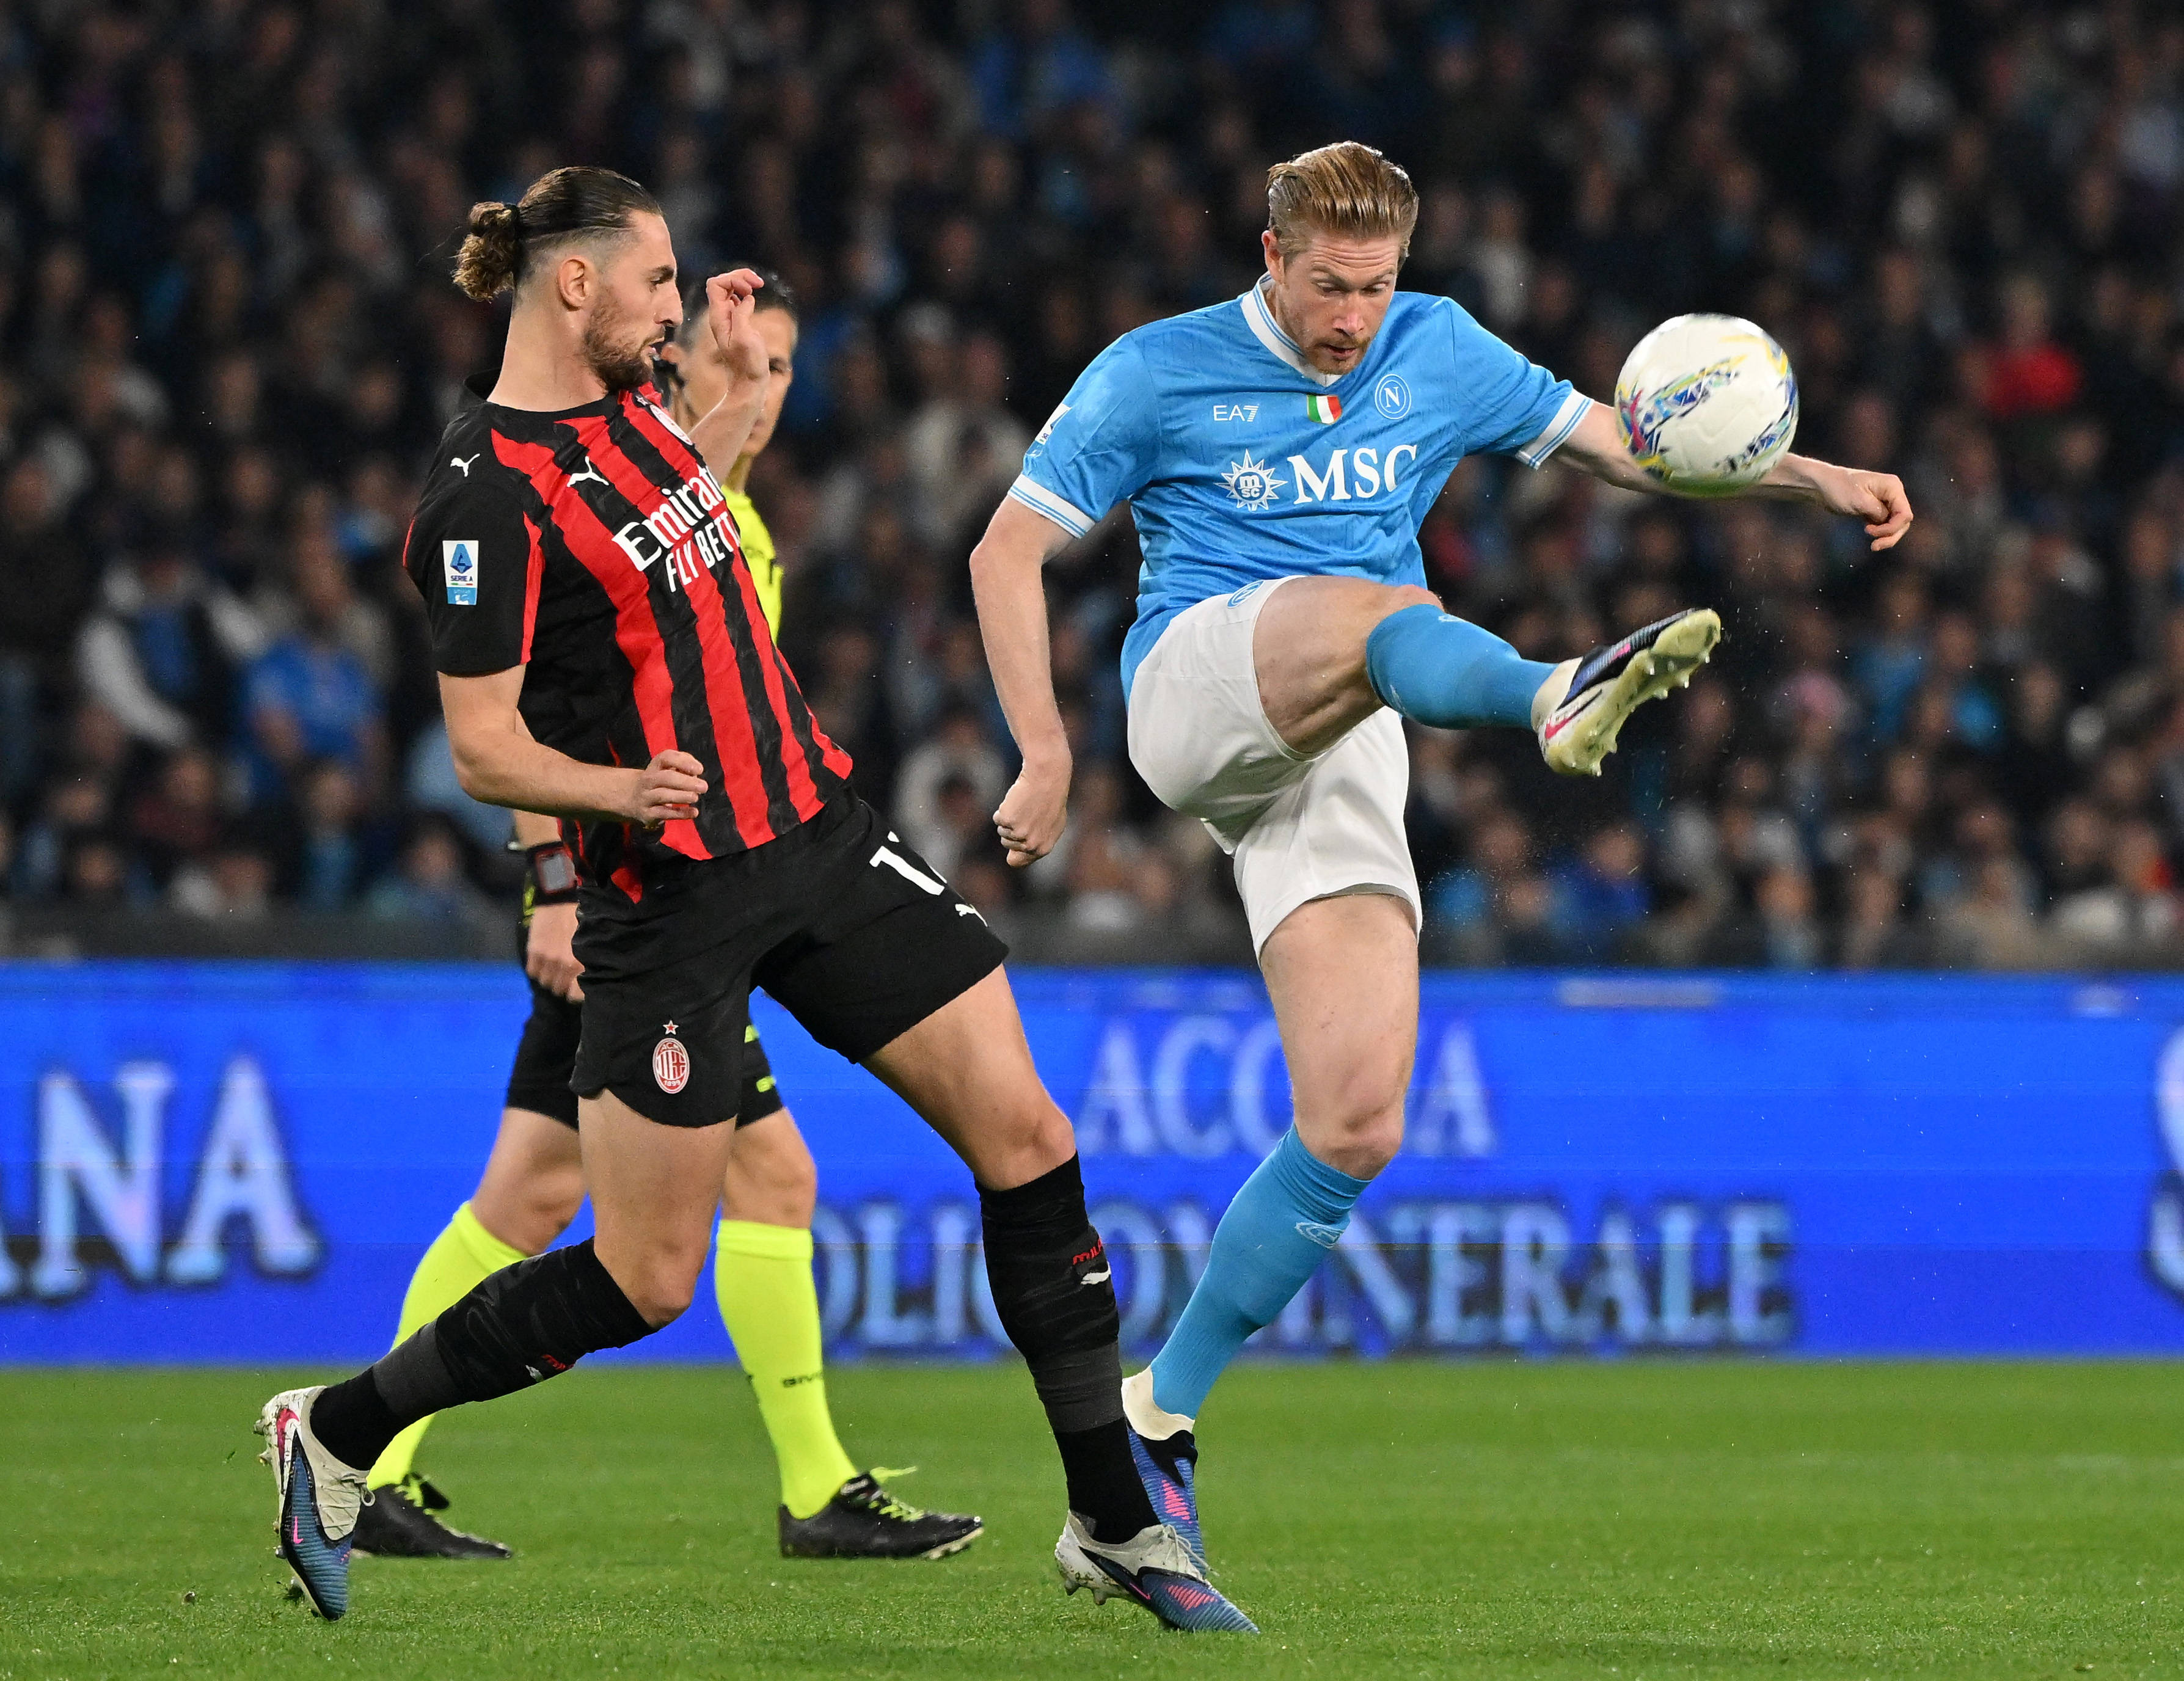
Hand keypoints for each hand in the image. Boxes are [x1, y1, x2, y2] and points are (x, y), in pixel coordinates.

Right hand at [524, 900, 584, 1002]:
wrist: (562, 896)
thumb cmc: (583, 917)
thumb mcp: (594, 941)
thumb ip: (590, 962)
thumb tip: (587, 979)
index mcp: (582, 963)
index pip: (576, 995)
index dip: (575, 993)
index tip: (576, 987)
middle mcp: (565, 965)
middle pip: (559, 989)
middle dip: (563, 984)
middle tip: (565, 974)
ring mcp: (548, 959)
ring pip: (545, 982)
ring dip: (549, 977)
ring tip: (554, 967)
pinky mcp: (534, 951)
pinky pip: (532, 972)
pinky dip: (537, 969)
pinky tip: (543, 960)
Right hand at [625, 750, 706, 828]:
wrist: (634, 800)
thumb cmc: (661, 782)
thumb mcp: (668, 769)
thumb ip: (684, 765)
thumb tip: (696, 773)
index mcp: (655, 766)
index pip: (666, 758)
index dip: (683, 762)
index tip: (699, 769)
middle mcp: (648, 780)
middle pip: (665, 777)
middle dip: (685, 782)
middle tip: (703, 786)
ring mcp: (646, 797)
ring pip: (663, 795)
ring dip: (681, 796)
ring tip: (695, 797)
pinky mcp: (648, 814)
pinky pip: (664, 814)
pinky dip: (681, 814)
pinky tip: (694, 812)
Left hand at [704, 269, 768, 392]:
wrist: (748, 382)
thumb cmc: (748, 364)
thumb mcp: (745, 338)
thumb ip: (742, 315)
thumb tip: (747, 299)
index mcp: (718, 317)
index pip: (715, 284)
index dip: (733, 280)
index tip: (750, 291)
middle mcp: (720, 315)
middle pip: (722, 282)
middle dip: (739, 277)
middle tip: (758, 283)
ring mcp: (728, 318)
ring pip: (729, 288)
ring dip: (743, 281)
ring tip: (758, 285)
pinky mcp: (737, 322)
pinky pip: (736, 298)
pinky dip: (745, 292)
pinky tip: (754, 297)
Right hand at [994, 756, 1069, 867]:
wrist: (1047, 778)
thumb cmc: (1050, 799)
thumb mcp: (1051, 825)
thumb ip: (1038, 841)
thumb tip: (1019, 855)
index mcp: (1042, 848)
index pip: (1015, 861)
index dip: (1012, 850)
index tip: (1016, 838)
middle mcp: (1030, 845)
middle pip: (1006, 844)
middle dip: (1012, 829)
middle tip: (1027, 813)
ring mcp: (1019, 833)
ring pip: (1001, 831)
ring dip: (1009, 818)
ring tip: (1024, 806)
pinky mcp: (1008, 820)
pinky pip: (997, 818)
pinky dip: (1004, 809)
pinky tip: (1017, 800)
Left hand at [1812, 462, 1913, 551]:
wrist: (1821, 486)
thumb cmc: (1839, 488)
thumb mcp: (1859, 501)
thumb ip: (1877, 512)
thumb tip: (1888, 522)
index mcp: (1892, 486)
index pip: (1904, 514)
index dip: (1892, 528)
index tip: (1869, 532)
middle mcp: (1893, 493)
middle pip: (1902, 521)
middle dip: (1891, 535)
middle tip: (1874, 546)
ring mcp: (1885, 502)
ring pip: (1895, 525)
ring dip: (1886, 536)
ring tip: (1873, 546)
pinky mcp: (1876, 510)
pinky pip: (1885, 525)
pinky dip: (1880, 533)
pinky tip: (1869, 536)